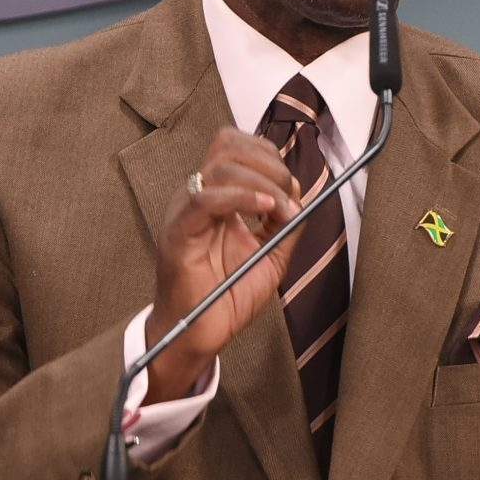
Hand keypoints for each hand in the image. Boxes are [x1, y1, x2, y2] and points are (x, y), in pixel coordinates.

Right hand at [145, 127, 302, 402]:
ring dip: (262, 181)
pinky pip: (205, 199)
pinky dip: (240, 197)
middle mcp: (198, 197)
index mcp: (217, 197)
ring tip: (281, 209)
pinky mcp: (178, 232)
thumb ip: (285, 223)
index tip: (294, 189)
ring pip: (220, 166)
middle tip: (290, 197)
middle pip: (228, 144)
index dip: (270, 157)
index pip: (237, 147)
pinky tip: (264, 210)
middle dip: (270, 163)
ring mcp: (185, 211)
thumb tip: (301, 191)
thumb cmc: (226, 298)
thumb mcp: (271, 255)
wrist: (200, 335)